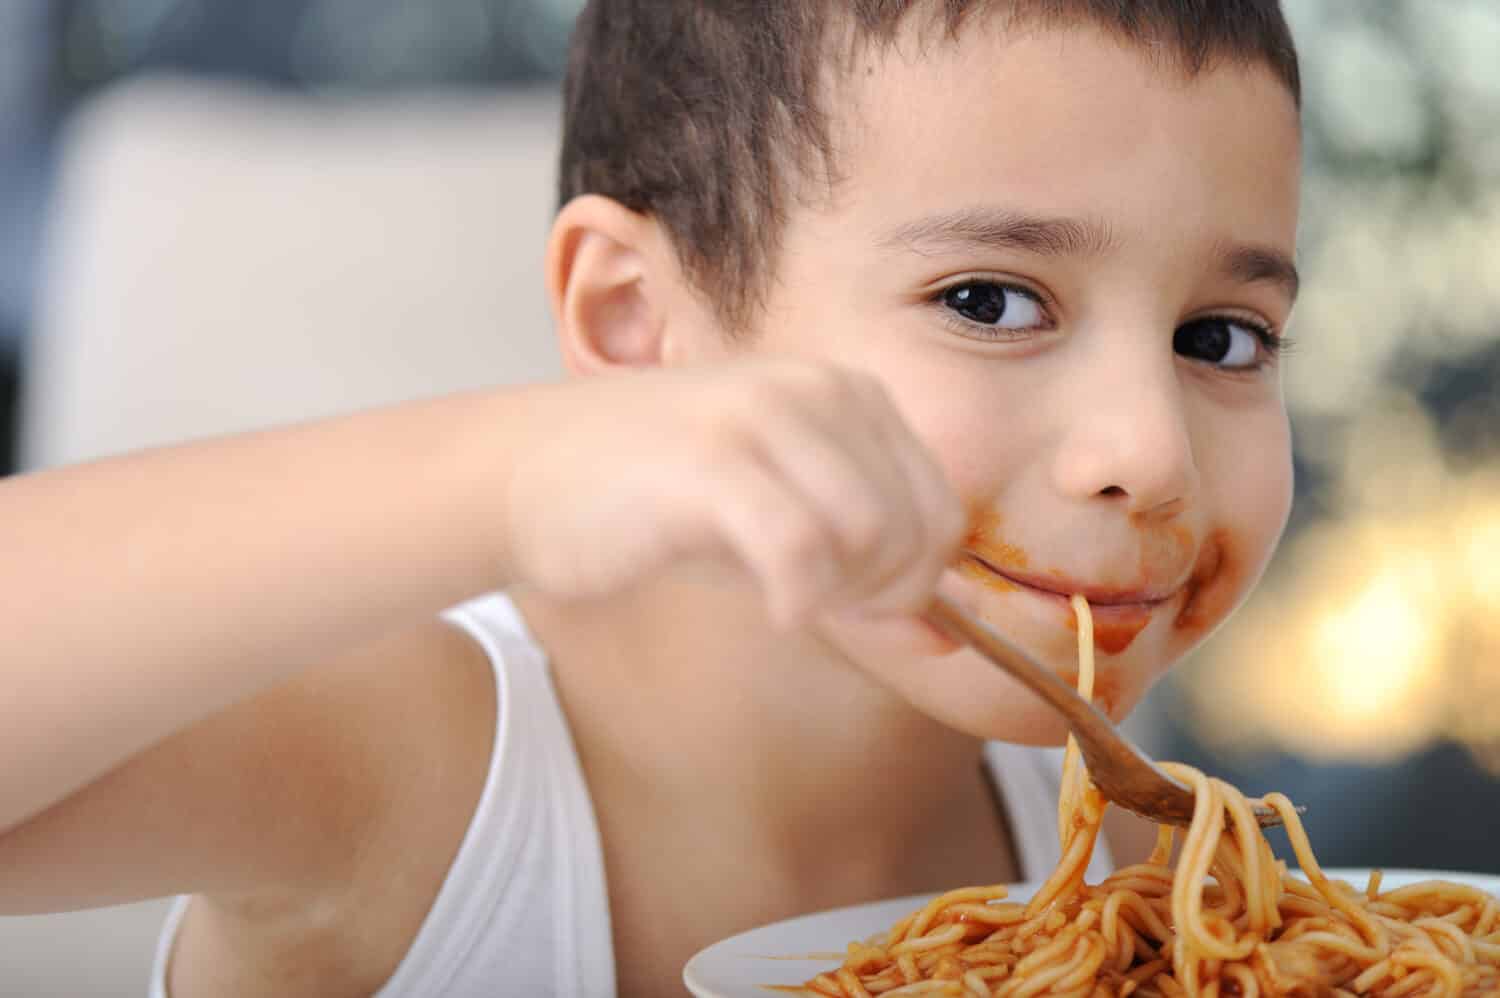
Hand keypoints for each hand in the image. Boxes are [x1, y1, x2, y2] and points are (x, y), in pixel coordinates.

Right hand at [499, 359, 966, 627]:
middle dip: (883, 595)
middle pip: (918, 528)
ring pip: (871, 536)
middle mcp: (815, 390)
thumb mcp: (777, 531)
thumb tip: (946, 646)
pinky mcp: (709, 461)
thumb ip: (863, 579)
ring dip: (841, 595)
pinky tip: (770, 608)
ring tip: (787, 598)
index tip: (856, 603)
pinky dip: (798, 599)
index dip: (915, 579)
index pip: (943, 507)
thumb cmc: (655, 502)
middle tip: (819, 606)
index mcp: (844, 394)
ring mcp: (761, 417)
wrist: (524, 472)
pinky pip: (801, 549)